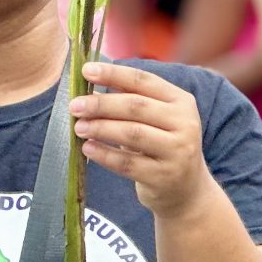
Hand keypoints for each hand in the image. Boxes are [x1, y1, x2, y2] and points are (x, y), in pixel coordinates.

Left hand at [72, 62, 216, 218]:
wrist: (186, 190)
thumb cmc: (163, 146)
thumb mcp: (159, 119)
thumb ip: (134, 99)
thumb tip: (90, 83)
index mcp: (181, 101)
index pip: (143, 81)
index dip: (113, 74)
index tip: (86, 71)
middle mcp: (185, 124)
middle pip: (136, 107)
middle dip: (101, 104)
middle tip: (75, 105)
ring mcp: (177, 152)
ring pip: (132, 133)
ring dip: (101, 128)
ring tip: (79, 127)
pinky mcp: (163, 177)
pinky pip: (127, 163)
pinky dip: (104, 154)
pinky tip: (88, 148)